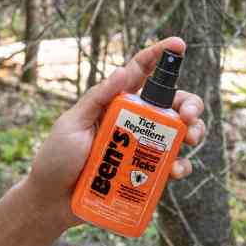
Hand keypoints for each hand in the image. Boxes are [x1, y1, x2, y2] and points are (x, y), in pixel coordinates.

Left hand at [26, 36, 204, 225]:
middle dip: (190, 105)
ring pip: (180, 134)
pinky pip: (172, 166)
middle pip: (172, 105)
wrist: (51, 201)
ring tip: (190, 139)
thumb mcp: (73, 123)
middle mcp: (133, 121)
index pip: (141, 72)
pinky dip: (181, 166)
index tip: (179, 44)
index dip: (161, 56)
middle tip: (189, 117)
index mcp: (115, 102)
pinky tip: (176, 170)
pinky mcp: (144, 173)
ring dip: (194, 133)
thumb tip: (123, 70)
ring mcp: (141, 147)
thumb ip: (97, 98)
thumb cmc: (57, 157)